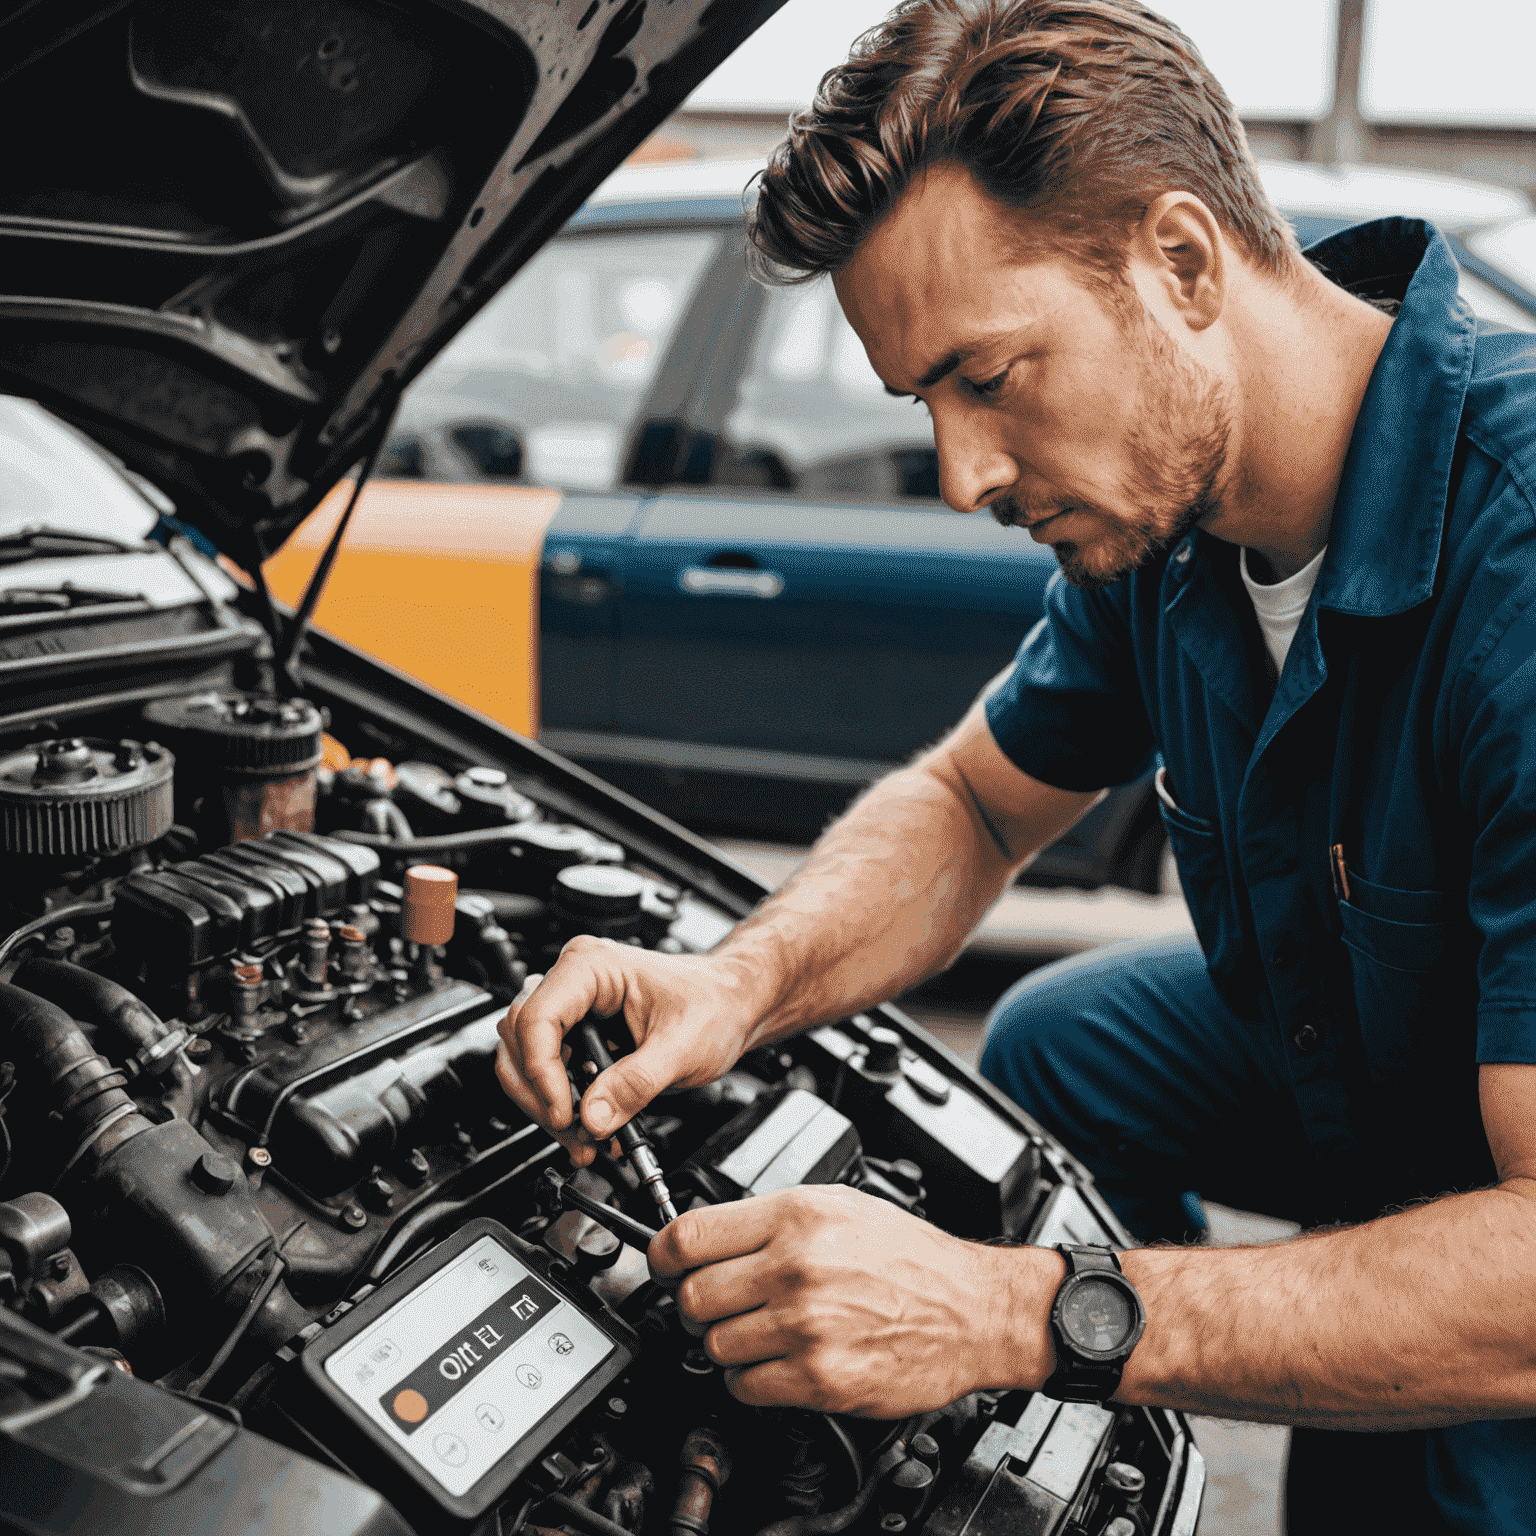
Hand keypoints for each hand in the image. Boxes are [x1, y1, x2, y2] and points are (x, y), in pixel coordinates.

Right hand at [494, 937, 761, 1163]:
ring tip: (585, 1138)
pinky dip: (560, 1104)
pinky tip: (588, 1127)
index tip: (565, 1113)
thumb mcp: (683, 1047)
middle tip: (576, 1133)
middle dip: (541, 1096)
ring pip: (524, 1059)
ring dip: (546, 1106)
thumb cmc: (714, 1004)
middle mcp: (573, 981)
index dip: (543, 1073)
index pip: (536, 1019)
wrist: (732, 1005)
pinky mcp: (576, 1033)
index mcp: (592, 967)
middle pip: (519, 1041)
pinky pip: (547, 1071)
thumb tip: (592, 1117)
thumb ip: (635, 1083)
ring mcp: (572, 1007)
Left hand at [649, 1185, 1055, 1415]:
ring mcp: (806, 1326)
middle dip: (695, 1306)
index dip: (662, 1256)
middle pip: (692, 1297)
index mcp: (796, 1216)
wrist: (972, 1307)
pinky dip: (750, 1381)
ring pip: (714, 1346)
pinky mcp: (820, 1378)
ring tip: (759, 1333)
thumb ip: (768, 1218)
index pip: (687, 1236)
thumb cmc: (909, 1255)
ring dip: (726, 1346)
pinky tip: (777, 1363)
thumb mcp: (837, 1204)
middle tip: (716, 1306)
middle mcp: (796, 1267)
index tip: (664, 1265)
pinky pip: (745, 1388)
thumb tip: (703, 1236)